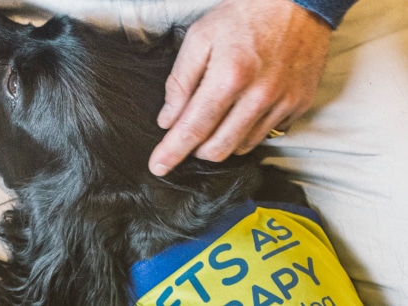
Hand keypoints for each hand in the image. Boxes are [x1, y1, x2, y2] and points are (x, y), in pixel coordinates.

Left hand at [149, 0, 330, 175]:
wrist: (299, 0)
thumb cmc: (244, 14)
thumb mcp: (201, 37)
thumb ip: (181, 80)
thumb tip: (168, 119)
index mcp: (229, 77)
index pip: (194, 129)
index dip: (172, 152)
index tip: (158, 167)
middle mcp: (259, 96)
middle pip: (218, 149)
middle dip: (196, 149)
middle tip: (189, 133)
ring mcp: (283, 103)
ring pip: (242, 146)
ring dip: (222, 141)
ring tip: (218, 115)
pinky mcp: (299, 105)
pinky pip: (267, 134)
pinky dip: (248, 130)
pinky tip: (244, 109)